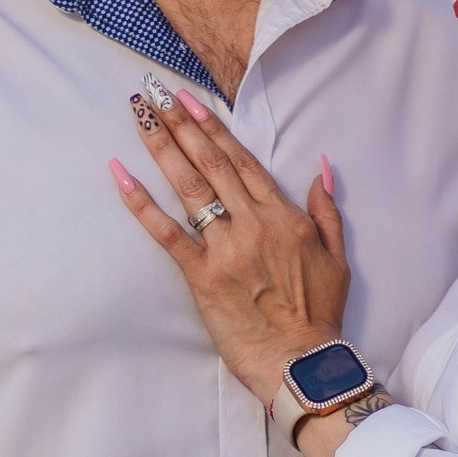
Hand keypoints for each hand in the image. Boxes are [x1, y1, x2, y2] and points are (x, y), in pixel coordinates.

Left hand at [109, 87, 347, 408]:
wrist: (303, 363)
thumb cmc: (320, 316)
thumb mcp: (337, 257)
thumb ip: (326, 210)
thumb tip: (322, 168)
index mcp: (283, 216)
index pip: (241, 161)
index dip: (212, 128)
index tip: (190, 101)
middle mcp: (253, 224)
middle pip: (210, 164)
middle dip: (180, 124)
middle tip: (153, 93)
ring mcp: (226, 248)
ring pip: (188, 187)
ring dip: (161, 147)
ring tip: (139, 116)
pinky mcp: (203, 277)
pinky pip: (166, 233)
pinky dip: (141, 203)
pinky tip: (121, 175)